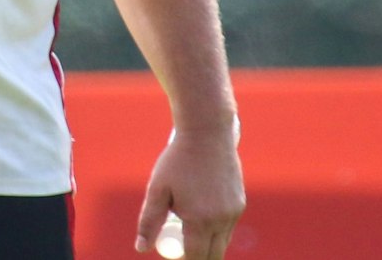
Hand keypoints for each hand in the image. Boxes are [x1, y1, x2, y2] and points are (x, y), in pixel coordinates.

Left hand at [136, 126, 244, 258]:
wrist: (206, 134)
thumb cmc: (177, 161)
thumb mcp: (158, 189)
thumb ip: (149, 221)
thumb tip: (141, 248)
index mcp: (200, 220)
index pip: (195, 257)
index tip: (173, 253)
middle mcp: (222, 220)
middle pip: (213, 255)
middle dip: (197, 256)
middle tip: (179, 246)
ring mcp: (234, 212)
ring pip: (222, 241)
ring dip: (208, 242)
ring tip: (187, 223)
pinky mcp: (240, 203)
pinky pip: (228, 226)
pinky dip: (217, 227)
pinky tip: (202, 210)